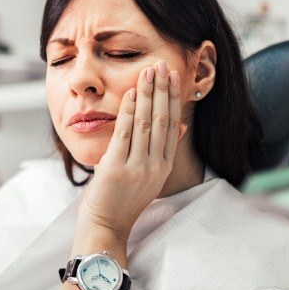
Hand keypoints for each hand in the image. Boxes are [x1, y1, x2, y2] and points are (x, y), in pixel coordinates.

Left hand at [77, 60, 186, 241]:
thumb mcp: (151, 176)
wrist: (107, 224)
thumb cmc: (124, 199)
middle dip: (163, 90)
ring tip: (149, 72)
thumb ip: (164, 150)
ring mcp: (137, 167)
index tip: (174, 77)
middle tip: (162, 65)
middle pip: (163, 120)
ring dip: (148, 95)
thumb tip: (181, 125)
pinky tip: (131, 93)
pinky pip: (125, 133)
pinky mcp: (117, 168)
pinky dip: (129, 110)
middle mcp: (155, 165)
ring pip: (146, 123)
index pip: (173, 125)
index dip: (174, 98)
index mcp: (164, 166)